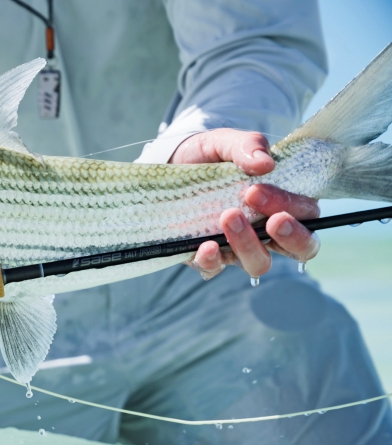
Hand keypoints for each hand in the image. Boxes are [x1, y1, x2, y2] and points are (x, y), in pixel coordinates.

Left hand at [170, 128, 320, 279]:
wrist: (170, 165)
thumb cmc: (210, 156)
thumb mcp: (226, 142)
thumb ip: (249, 145)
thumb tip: (265, 163)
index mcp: (283, 202)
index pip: (307, 215)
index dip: (292, 207)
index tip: (258, 190)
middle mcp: (267, 231)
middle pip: (299, 249)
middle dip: (290, 236)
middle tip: (271, 219)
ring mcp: (238, 248)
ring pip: (259, 263)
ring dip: (248, 244)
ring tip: (228, 217)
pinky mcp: (209, 257)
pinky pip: (215, 269)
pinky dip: (213, 260)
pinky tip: (205, 246)